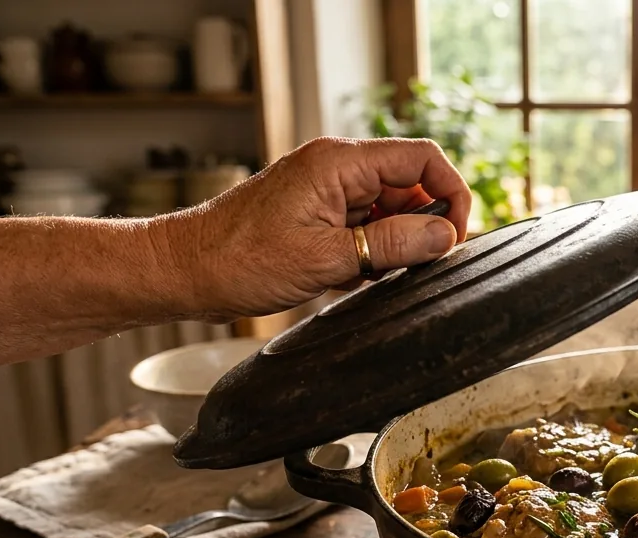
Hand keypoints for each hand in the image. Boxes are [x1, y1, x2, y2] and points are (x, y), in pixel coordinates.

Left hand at [156, 137, 472, 321]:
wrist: (184, 272)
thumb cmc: (239, 261)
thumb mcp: (328, 258)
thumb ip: (393, 244)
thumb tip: (445, 237)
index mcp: (340, 162)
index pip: (422, 159)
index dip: (450, 195)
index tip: (453, 239)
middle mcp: (336, 168)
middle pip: (410, 185)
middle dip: (422, 226)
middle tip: (415, 266)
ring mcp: (326, 190)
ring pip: (389, 209)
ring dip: (395, 244)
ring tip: (373, 274)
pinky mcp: (317, 214)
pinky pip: (365, 226)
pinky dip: (372, 252)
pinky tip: (354, 277)